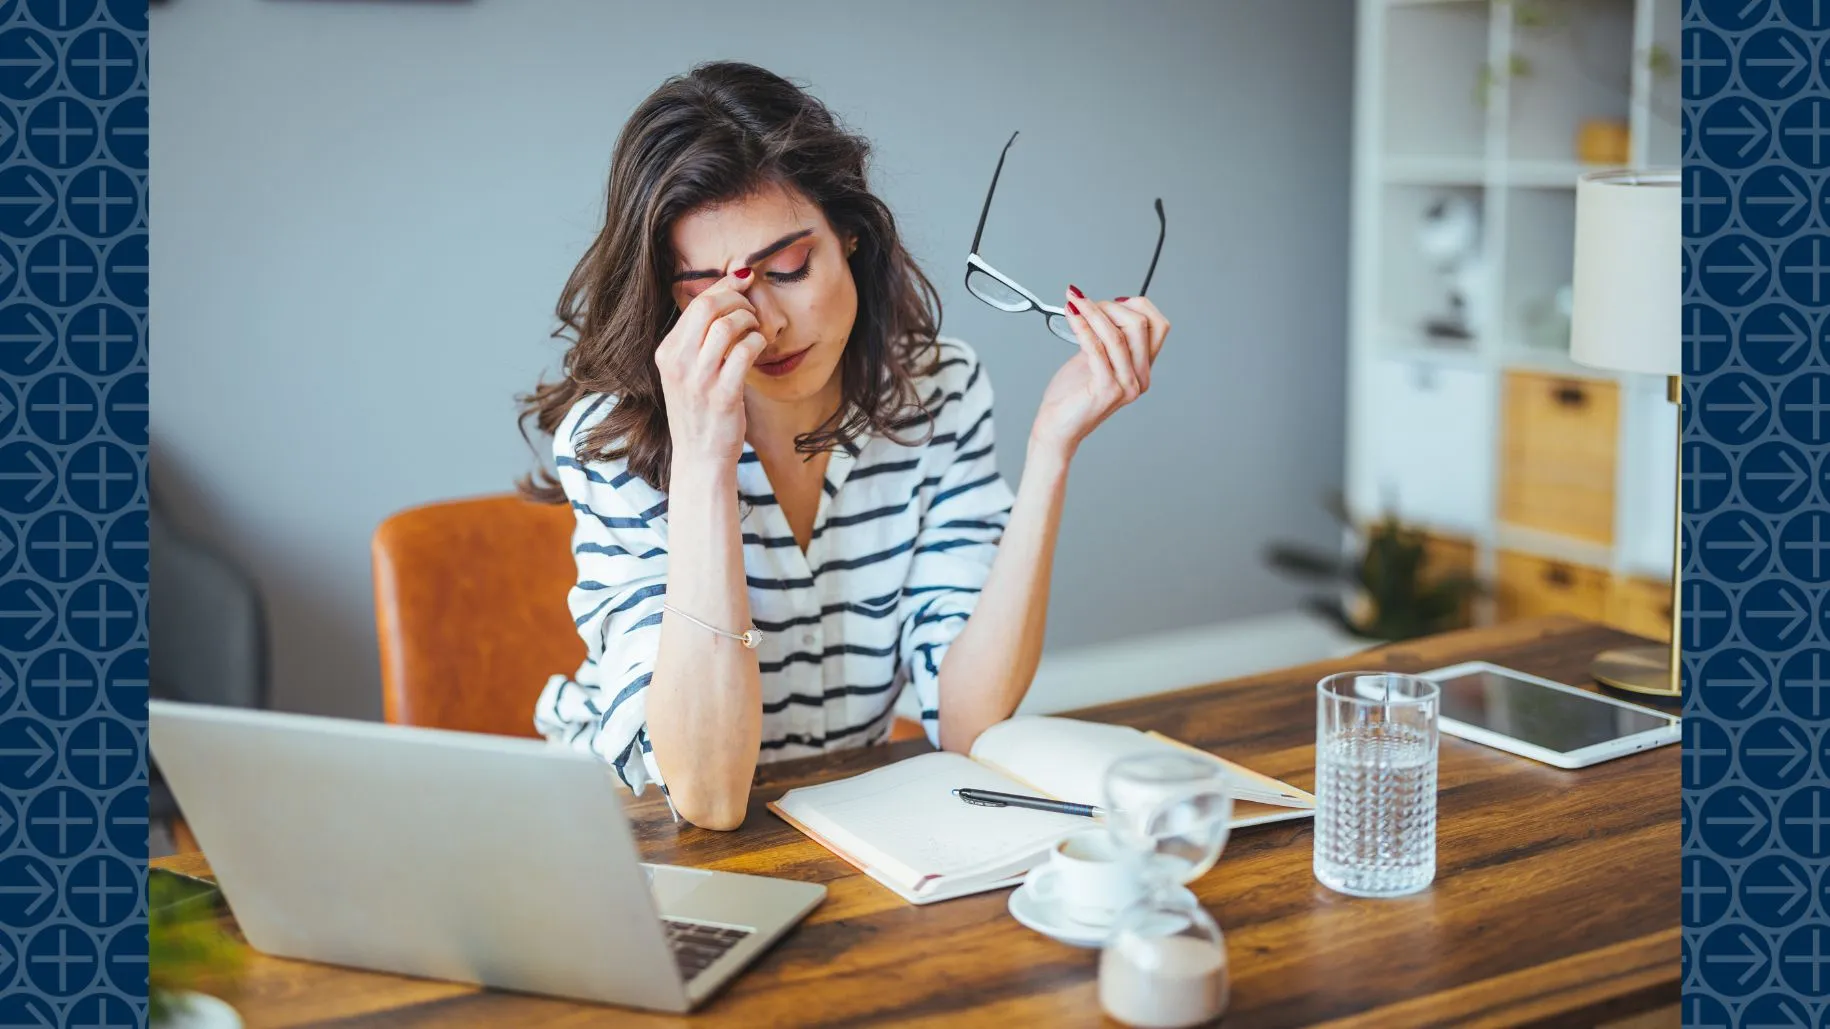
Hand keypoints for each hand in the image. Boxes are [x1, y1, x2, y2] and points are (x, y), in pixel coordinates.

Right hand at [654, 269, 767, 468]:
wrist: (700, 457)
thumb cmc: (699, 411)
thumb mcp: (685, 372)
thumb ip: (697, 339)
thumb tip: (725, 296)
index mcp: (666, 353)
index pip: (695, 304)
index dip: (724, 287)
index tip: (742, 284)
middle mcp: (678, 363)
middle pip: (709, 307)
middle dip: (737, 299)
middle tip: (751, 309)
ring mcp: (699, 380)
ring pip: (727, 326)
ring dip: (750, 321)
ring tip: (756, 331)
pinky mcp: (723, 395)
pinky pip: (745, 352)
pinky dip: (758, 343)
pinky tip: (760, 348)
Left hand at [1029, 289, 1169, 458]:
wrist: (1057, 428)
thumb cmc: (1072, 396)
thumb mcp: (1095, 359)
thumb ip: (1107, 338)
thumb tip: (1108, 305)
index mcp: (1142, 369)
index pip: (1158, 326)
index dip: (1137, 305)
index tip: (1109, 300)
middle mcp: (1140, 378)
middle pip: (1140, 325)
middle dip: (1110, 306)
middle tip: (1084, 302)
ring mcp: (1126, 385)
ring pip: (1117, 334)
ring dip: (1092, 312)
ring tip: (1073, 302)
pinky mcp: (1107, 390)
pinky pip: (1097, 348)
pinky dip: (1083, 327)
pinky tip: (1071, 316)